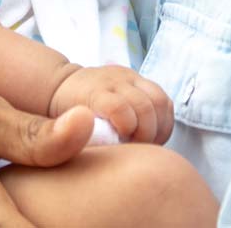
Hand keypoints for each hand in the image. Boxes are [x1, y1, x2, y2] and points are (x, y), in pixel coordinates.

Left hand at [48, 65, 173, 144]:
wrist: (66, 86)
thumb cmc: (65, 114)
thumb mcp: (65, 126)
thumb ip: (78, 138)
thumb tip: (104, 154)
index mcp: (93, 91)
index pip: (118, 106)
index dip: (126, 128)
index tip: (121, 144)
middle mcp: (114, 79)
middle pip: (144, 105)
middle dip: (146, 134)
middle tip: (136, 150)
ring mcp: (130, 77)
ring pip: (160, 101)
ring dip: (159, 129)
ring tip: (146, 144)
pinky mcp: (141, 80)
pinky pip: (165, 101)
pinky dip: (164, 123)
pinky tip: (152, 136)